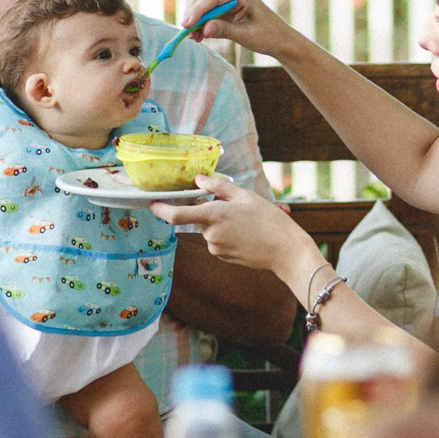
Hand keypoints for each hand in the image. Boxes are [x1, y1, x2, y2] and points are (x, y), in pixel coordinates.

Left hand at [152, 176, 323, 283]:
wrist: (286, 251)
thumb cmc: (269, 221)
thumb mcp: (245, 196)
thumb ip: (218, 187)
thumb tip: (199, 180)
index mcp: (214, 216)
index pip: (176, 214)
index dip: (161, 209)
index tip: (152, 203)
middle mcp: (210, 234)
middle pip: (200, 218)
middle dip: (211, 210)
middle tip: (237, 207)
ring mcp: (215, 248)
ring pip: (210, 229)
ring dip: (222, 222)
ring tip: (248, 222)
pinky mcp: (222, 257)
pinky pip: (218, 240)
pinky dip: (227, 234)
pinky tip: (248, 233)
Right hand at [178, 0, 305, 60]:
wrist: (280, 40)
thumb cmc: (268, 36)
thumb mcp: (246, 36)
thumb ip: (225, 30)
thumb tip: (204, 29)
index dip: (197, 10)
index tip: (186, 25)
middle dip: (192, 10)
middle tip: (186, 30)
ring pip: (201, 1)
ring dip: (194, 17)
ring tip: (193, 36)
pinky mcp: (223, 8)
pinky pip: (206, 11)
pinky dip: (199, 22)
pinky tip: (198, 36)